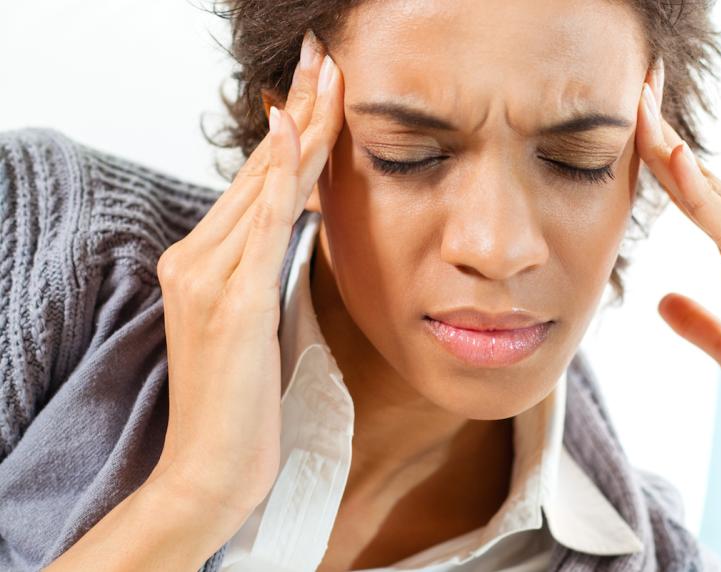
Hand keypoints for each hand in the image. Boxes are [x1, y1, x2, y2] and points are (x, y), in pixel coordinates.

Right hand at [148, 31, 343, 514]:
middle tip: (326, 58)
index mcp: (202, 263)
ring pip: (262, 184)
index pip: (254, 182)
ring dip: (300, 125)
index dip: (288, 132)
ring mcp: (209, 278)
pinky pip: (260, 224)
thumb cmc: (242, 400)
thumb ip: (266, 269)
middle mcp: (197, 259)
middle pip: (258, 170)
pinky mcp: (231, 303)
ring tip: (330, 75)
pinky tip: (295, 131)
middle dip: (297, 110)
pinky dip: (279, 174)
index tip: (316, 90)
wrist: (213, 466)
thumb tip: (303, 224)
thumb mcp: (256, 322)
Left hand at [636, 61, 720, 474]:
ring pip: (719, 197)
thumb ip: (700, 326)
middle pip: (708, 185)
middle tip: (635, 92)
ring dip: (678, 155)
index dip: (668, 164)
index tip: (636, 127)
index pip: (702, 200)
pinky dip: (704, 198)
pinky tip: (677, 166)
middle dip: (668, 140)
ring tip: (643, 112)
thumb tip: (661, 301)